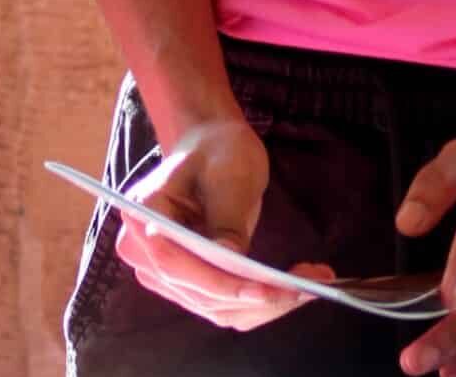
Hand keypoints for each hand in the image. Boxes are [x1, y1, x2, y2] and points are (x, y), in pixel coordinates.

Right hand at [113, 114, 333, 329]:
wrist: (213, 148)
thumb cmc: (218, 150)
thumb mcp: (227, 173)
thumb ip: (226, 218)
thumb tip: (231, 260)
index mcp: (144, 216)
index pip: (176, 263)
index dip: (220, 283)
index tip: (265, 289)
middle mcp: (145, 255)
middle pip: (199, 293)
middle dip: (253, 297)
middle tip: (305, 287)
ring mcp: (166, 275)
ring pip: (215, 307)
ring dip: (263, 305)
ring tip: (310, 286)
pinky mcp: (191, 285)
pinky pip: (224, 305)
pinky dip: (258, 304)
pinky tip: (293, 291)